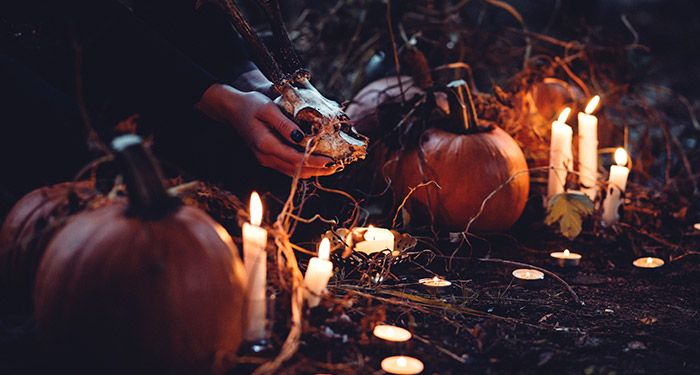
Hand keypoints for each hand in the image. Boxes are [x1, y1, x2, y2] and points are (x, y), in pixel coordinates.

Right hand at [197, 84, 335, 177]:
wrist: (231, 109)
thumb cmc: (250, 105)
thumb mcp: (268, 109)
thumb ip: (285, 124)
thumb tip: (302, 138)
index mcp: (265, 145)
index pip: (295, 159)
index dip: (315, 162)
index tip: (331, 162)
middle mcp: (265, 157)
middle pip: (295, 170)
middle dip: (318, 170)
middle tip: (337, 167)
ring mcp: (265, 160)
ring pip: (292, 172)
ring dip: (312, 171)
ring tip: (330, 168)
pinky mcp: (267, 158)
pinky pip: (287, 168)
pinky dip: (302, 168)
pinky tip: (315, 164)